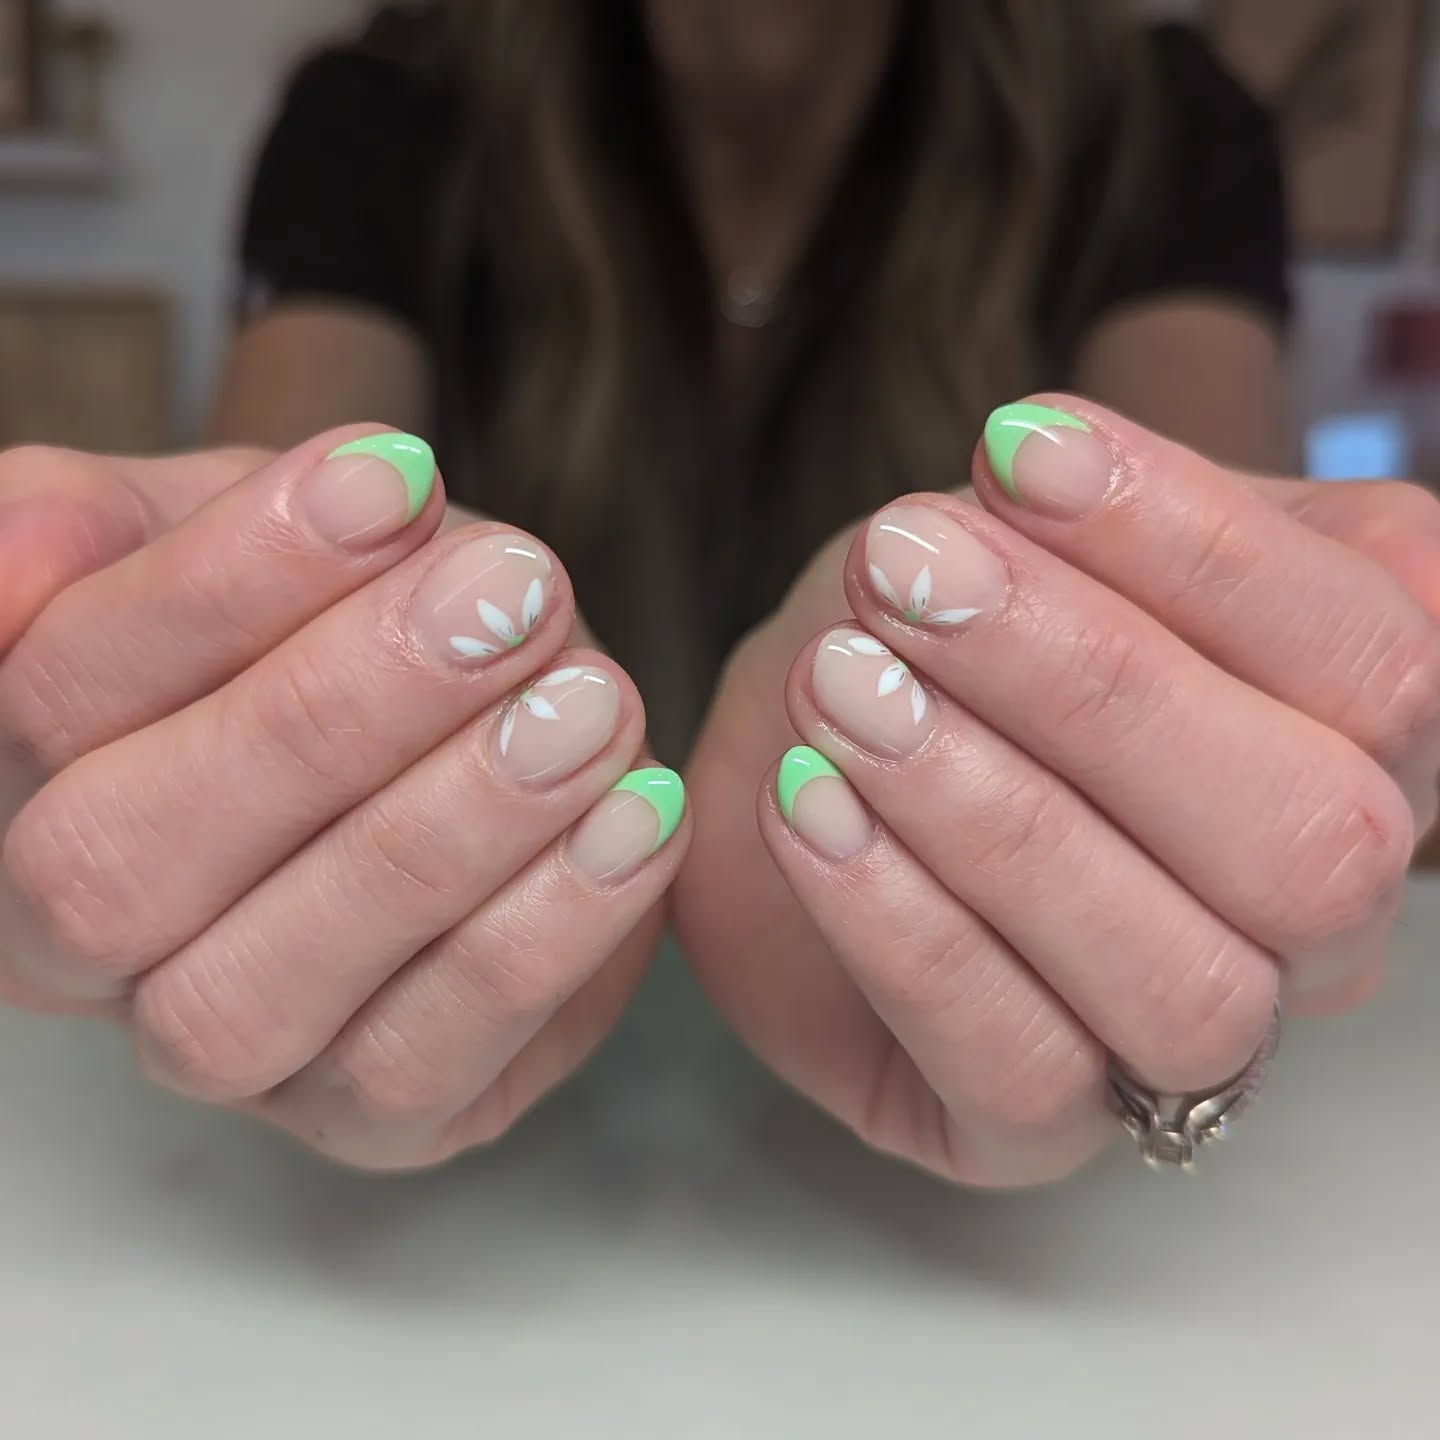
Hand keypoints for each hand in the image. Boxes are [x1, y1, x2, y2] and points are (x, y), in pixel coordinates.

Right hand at [0, 432, 687, 1168]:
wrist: (479, 716)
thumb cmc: (326, 614)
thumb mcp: (213, 525)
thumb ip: (96, 523)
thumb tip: (12, 567)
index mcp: (19, 786)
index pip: (57, 694)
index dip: (221, 584)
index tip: (390, 478)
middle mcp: (85, 952)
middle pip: (127, 862)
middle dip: (332, 714)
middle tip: (504, 597)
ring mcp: (229, 1055)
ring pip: (270, 984)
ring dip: (448, 830)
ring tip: (585, 707)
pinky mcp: (379, 1117)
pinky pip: (430, 1059)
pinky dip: (544, 931)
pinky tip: (635, 816)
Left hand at [677, 399, 1438, 1185]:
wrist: (799, 759)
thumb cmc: (931, 642)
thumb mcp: (1012, 544)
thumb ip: (1090, 517)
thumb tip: (1048, 475)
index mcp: (1362, 740)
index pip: (1382, 651)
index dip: (1201, 546)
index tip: (1018, 451)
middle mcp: (1317, 912)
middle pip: (1308, 836)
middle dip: (1094, 686)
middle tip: (909, 573)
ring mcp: (1190, 1043)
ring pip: (1181, 979)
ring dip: (994, 816)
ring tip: (843, 689)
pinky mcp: (1039, 1129)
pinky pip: (1022, 1065)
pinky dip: (905, 926)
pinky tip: (810, 807)